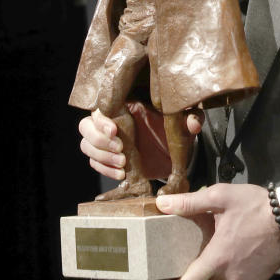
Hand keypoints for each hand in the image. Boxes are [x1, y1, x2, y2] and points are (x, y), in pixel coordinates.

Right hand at [78, 103, 202, 180]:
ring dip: (101, 157)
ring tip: (123, 165)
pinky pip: (94, 162)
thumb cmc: (175, 133)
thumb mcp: (185, 125)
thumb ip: (191, 119)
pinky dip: (104, 169)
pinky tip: (121, 174)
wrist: (173, 156)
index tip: (115, 131)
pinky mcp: (107, 158)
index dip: (102, 120)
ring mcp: (107, 140)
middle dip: (100, 141)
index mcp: (126, 106)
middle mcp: (111, 121)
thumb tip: (194, 123)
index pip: (101, 107)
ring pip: (86, 145)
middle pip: (85, 126)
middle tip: (121, 150)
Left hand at [156, 183, 279, 279]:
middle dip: (195, 274)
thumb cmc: (255, 207)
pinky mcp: (258, 279)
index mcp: (218, 259)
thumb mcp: (220, 197)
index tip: (173, 269)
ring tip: (214, 249)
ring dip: (214, 271)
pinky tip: (234, 251)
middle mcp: (230, 276)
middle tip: (192, 255)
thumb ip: (190, 203)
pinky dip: (231, 270)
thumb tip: (163, 204)